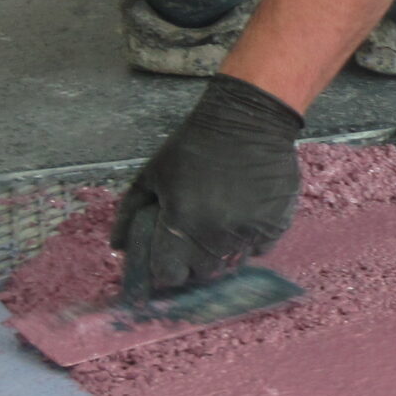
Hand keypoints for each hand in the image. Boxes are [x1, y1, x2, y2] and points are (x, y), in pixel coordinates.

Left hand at [116, 74, 303, 300]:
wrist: (249, 121)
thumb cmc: (195, 144)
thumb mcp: (152, 173)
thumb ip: (130, 212)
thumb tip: (119, 247)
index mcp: (181, 222)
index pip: (169, 274)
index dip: (165, 267)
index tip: (168, 254)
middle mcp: (216, 235)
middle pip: (202, 273)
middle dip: (193, 262)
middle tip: (193, 237)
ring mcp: (249, 232)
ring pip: (231, 263)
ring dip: (222, 251)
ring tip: (220, 224)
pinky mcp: (276, 225)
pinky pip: (260, 249)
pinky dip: (250, 241)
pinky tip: (244, 217)